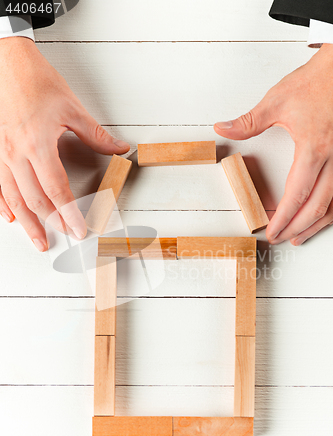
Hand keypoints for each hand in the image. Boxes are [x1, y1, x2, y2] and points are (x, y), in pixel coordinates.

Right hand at [0, 37, 129, 251]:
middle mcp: (16, 153)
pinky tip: (10, 218)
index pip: (56, 189)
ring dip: (27, 222)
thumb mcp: (72, 108)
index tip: (78, 229)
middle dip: (50, 222)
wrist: (7, 62)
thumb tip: (119, 149)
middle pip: (34, 199)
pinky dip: (3, 205)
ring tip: (37, 239)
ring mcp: (1, 153)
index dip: (69, 213)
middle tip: (63, 236)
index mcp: (38, 144)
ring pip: (13, 198)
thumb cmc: (36, 81)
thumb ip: (96, 136)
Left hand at [214, 43, 332, 245]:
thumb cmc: (315, 82)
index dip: (283, 218)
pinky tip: (320, 217)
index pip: (297, 194)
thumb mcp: (277, 101)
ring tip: (298, 236)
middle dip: (296, 227)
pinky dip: (330, 210)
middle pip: (317, 206)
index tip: (271, 231)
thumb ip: (248, 122)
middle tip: (280, 238)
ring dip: (316, 224)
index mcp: (314, 148)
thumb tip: (222, 129)